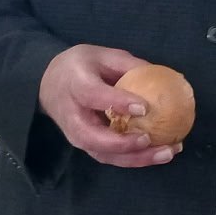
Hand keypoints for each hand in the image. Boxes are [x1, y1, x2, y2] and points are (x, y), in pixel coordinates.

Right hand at [38, 44, 178, 167]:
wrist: (48, 85)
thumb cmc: (79, 67)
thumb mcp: (102, 55)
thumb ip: (130, 66)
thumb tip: (167, 77)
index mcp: (75, 85)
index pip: (93, 96)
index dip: (118, 102)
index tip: (144, 107)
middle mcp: (73, 117)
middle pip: (95, 138)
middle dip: (125, 144)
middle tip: (151, 139)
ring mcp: (78, 136)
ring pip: (105, 154)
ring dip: (137, 158)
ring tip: (167, 152)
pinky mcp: (88, 147)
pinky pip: (112, 157)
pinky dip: (137, 159)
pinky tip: (161, 153)